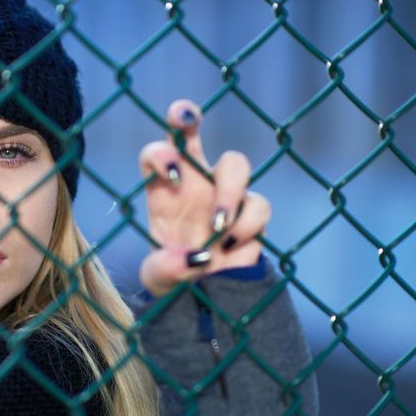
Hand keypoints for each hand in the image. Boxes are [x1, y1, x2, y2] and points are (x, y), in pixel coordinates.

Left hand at [138, 100, 270, 296]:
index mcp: (164, 190)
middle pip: (193, 134)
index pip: (157, 154)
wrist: (207, 298)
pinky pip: (257, 205)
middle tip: (187, 124)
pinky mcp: (252, 213)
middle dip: (189, 118)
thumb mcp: (159, 279)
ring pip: (236, 164)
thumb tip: (192, 259)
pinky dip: (247, 225)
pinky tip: (232, 247)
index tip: (170, 173)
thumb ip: (167, 269)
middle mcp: (194, 182)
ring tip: (218, 229)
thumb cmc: (174, 276)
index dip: (161, 153)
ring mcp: (226, 193)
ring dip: (228, 193)